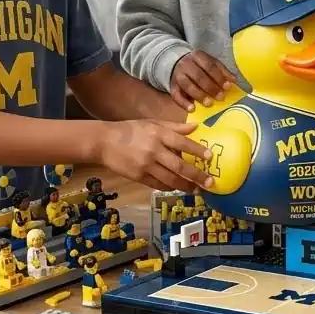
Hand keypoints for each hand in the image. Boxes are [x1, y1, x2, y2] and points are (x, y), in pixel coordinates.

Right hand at [100, 119, 214, 192]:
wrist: (104, 142)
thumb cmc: (131, 130)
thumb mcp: (152, 123)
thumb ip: (174, 127)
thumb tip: (196, 126)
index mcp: (158, 134)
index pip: (183, 143)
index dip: (198, 151)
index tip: (210, 157)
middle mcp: (154, 150)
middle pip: (180, 166)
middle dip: (197, 176)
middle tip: (210, 183)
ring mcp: (146, 166)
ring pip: (171, 179)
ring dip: (186, 186)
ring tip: (197, 190)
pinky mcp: (139, 177)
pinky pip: (159, 185)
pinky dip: (170, 187)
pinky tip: (179, 188)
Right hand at [171, 51, 236, 109]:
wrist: (177, 63)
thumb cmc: (199, 65)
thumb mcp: (210, 62)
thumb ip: (222, 71)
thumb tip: (234, 80)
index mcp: (197, 56)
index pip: (209, 65)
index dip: (219, 77)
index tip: (227, 87)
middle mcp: (186, 64)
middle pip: (198, 76)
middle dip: (210, 87)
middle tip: (220, 97)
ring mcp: (178, 75)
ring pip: (187, 85)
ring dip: (199, 95)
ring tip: (209, 103)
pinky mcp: (172, 87)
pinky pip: (176, 95)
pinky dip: (183, 103)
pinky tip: (192, 109)